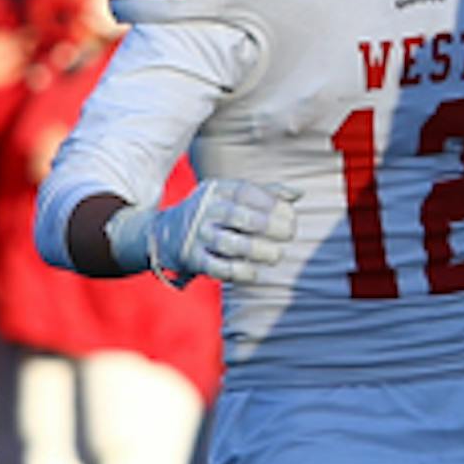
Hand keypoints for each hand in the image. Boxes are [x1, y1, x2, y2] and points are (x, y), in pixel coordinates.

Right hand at [109, 179, 300, 284]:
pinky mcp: (192, 259)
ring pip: (230, 244)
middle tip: (288, 234)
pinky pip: (218, 268)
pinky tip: (254, 272)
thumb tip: (298, 193)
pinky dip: (239, 272)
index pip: (246, 192)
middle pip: (240, 217)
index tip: (290, 214)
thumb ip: (266, 193)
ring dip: (258, 251)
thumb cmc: (214, 213)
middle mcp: (205, 211)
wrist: (164, 233)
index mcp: (218, 191)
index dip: (271, 203)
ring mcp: (198, 235)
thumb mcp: (234, 196)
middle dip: (269, 226)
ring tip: (276, 255)